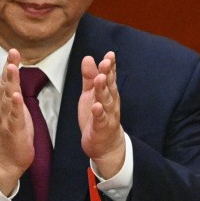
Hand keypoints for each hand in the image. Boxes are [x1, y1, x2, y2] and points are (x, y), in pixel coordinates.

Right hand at [0, 48, 33, 194]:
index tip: (13, 50)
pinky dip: (15, 105)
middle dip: (9, 67)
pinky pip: (14, 116)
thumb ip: (13, 93)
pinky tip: (16, 96)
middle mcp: (0, 107)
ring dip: (10, 82)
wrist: (5, 160)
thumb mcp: (13, 109)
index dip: (9, 64)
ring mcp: (5, 118)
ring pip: (7, 97)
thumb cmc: (12, 132)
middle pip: (4, 83)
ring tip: (12, 67)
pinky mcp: (12, 130)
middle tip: (12, 51)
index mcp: (2, 101)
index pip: (5, 80)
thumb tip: (16, 77)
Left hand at [78, 51, 125, 178]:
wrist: (106, 146)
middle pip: (110, 87)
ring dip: (103, 90)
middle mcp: (111, 103)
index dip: (110, 66)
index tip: (110, 54)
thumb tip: (88, 58)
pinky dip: (99, 113)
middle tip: (106, 62)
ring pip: (106, 102)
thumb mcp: (91, 94)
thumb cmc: (98, 116)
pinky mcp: (101, 129)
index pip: (110, 77)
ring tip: (100, 79)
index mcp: (108, 93)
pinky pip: (101, 120)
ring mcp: (108, 116)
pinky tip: (96, 106)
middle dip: (108, 74)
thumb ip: (89, 77)